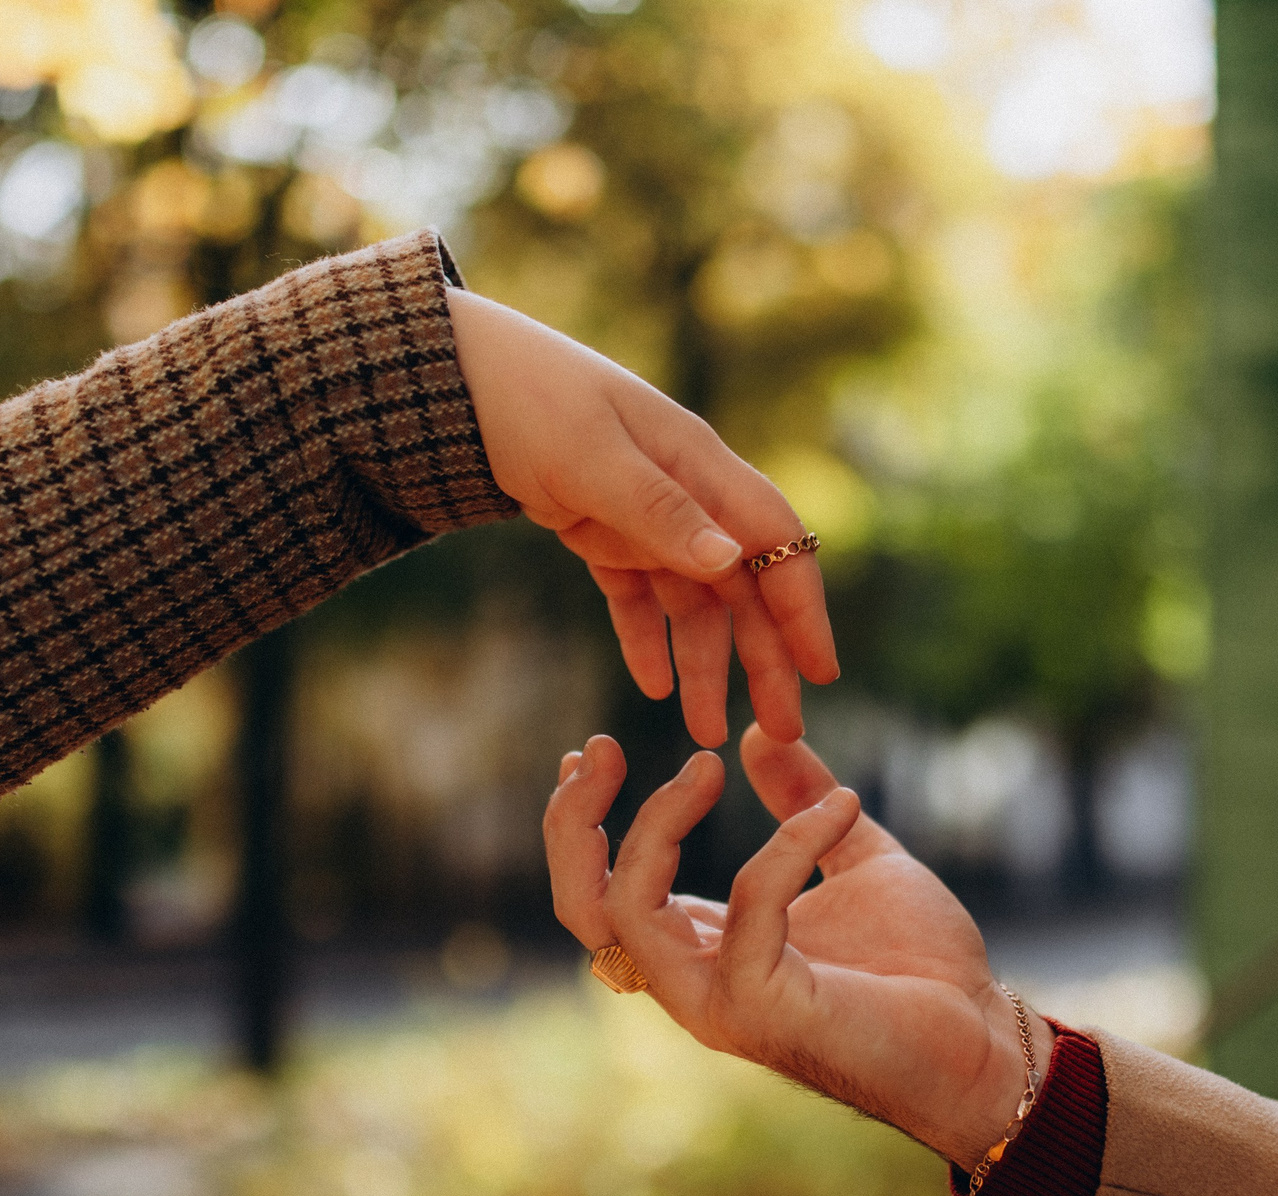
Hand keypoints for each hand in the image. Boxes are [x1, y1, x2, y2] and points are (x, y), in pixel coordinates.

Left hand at [447, 289, 835, 748]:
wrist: (457, 378)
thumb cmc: (531, 398)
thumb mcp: (593, 456)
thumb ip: (660, 511)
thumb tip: (732, 561)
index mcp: (699, 464)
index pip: (774, 542)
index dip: (803, 607)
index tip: (821, 669)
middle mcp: (686, 495)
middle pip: (743, 587)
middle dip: (765, 658)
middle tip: (781, 730)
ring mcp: (644, 517)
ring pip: (692, 605)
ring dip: (704, 667)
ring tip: (705, 734)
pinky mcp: (602, 534)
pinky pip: (637, 600)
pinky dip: (646, 642)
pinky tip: (653, 688)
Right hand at [542, 726, 1033, 1170]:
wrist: (984, 1042)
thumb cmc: (922, 969)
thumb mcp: (858, 856)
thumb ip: (801, 800)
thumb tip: (759, 735)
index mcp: (703, 946)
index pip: (599, 889)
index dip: (579, 820)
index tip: (595, 749)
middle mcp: (694, 980)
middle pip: (581, 907)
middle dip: (571, 823)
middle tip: (595, 750)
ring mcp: (719, 1002)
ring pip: (627, 911)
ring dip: (654, 825)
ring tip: (706, 764)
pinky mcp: (763, 1009)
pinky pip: (749, 906)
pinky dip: (788, 844)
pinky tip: (845, 809)